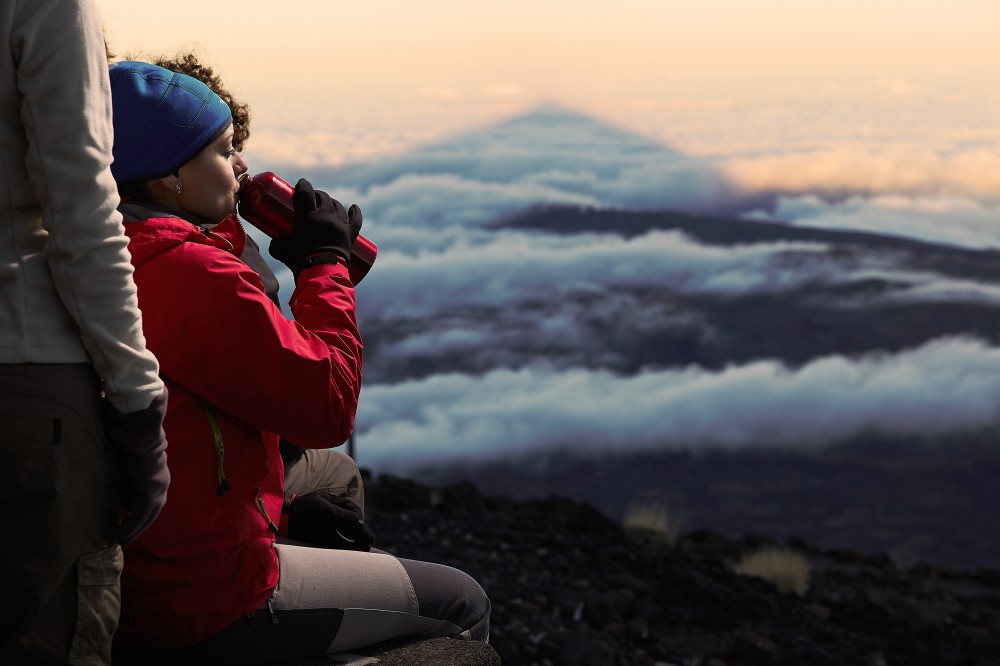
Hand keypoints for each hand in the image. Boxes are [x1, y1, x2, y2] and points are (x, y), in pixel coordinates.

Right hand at [102, 390, 170, 544]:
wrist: (136, 424)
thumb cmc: (126, 434)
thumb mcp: (122, 459)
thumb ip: (121, 474)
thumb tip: (112, 488)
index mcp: (153, 474)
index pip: (146, 500)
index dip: (135, 514)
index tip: (122, 525)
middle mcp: (160, 481)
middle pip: (150, 510)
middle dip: (138, 524)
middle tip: (123, 537)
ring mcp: (159, 484)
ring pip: (148, 514)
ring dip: (136, 527)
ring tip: (122, 539)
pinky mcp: (152, 487)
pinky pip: (143, 512)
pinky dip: (134, 524)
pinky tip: (123, 534)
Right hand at [268, 178, 362, 275]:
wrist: (322, 272)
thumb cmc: (299, 261)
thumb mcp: (280, 250)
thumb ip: (275, 243)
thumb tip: (273, 241)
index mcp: (308, 215)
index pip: (306, 191)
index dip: (303, 184)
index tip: (300, 184)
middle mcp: (326, 215)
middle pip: (323, 197)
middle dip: (317, 194)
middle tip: (312, 199)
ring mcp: (340, 223)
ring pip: (338, 206)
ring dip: (332, 202)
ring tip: (327, 205)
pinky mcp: (350, 233)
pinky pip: (356, 219)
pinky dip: (355, 212)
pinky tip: (353, 207)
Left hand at [287, 492, 373, 550]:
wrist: (285, 520)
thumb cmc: (303, 508)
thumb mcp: (320, 507)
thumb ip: (338, 514)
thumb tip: (357, 521)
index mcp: (340, 506)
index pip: (355, 514)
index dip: (359, 522)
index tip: (359, 528)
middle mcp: (339, 519)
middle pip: (355, 528)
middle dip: (362, 535)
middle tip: (368, 543)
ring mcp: (334, 531)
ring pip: (350, 539)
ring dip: (356, 545)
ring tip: (363, 551)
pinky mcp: (327, 543)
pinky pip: (340, 548)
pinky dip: (345, 552)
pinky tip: (351, 557)